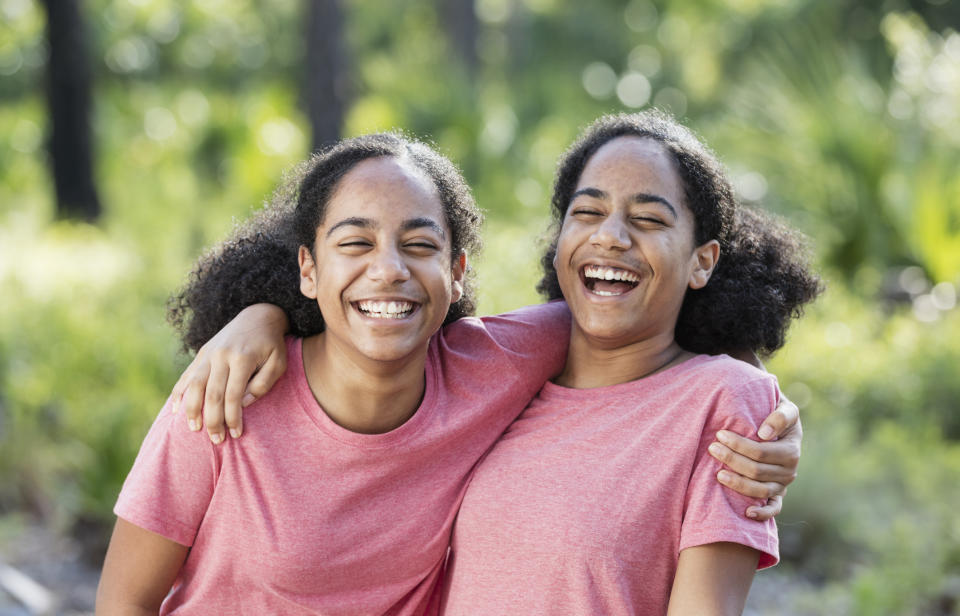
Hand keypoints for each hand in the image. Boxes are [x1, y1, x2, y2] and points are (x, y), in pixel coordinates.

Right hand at [170, 303, 289, 443]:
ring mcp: (209, 353)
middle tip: (216, 440)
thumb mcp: (278, 363)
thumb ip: (263, 384)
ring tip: (194, 429)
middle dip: (213, 420)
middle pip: (212, 394)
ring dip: (192, 410)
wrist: (257, 316)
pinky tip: (177, 410)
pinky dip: (179, 393)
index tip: (236, 434)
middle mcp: (221, 355)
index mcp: (242, 358)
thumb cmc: (272, 345)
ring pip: (194, 385)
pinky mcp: (202, 353)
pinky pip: (186, 375)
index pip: (233, 396)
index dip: (233, 418)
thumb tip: (244, 403)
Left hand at [708, 396, 801, 520]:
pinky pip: (773, 509)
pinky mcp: (778, 495)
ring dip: (738, 484)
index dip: (739, 445)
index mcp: (791, 449)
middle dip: (732, 459)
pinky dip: (762, 513)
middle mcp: (790, 470)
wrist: (777, 424)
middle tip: (712, 448)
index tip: (720, 434)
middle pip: (757, 471)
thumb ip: (780, 415)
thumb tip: (765, 434)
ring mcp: (783, 485)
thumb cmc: (775, 412)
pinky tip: (746, 513)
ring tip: (718, 473)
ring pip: (760, 490)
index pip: (762, 451)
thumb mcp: (784, 407)